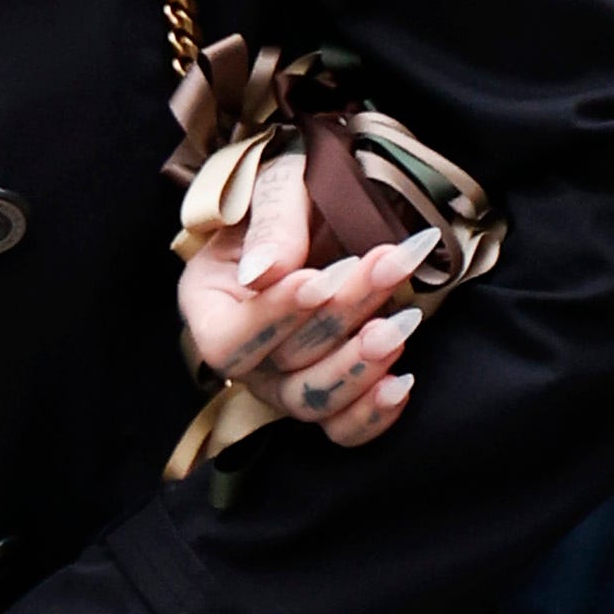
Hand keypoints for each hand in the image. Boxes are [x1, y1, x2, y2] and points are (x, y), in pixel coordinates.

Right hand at [177, 147, 431, 448]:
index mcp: (210, 305)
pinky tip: (401, 384)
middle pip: (283, 363)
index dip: (272, 317)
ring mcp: (285, 380)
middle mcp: (244, 354)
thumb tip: (264, 273)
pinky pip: (343, 428)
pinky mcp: (329, 393)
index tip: (316, 280)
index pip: (229, 339)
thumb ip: (272, 221)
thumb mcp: (277, 185)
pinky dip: (372, 416)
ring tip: (403, 324)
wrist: (335, 203)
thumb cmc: (294, 193)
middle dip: (340, 317)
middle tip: (387, 270)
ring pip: (313, 401)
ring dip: (359, 368)